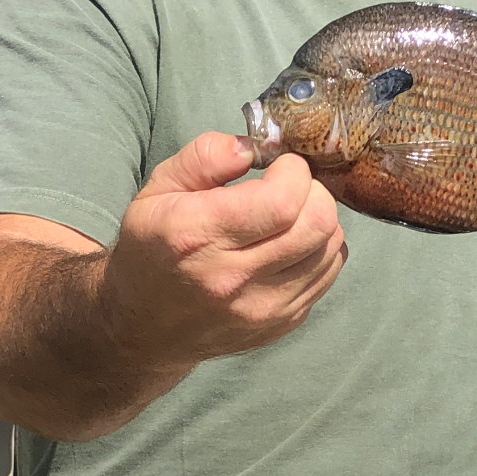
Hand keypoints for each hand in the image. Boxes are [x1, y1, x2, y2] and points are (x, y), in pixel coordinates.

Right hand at [100, 132, 346, 371]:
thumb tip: (251, 147)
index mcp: (198, 237)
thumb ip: (203, 158)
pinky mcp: (283, 323)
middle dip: (314, 191)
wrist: (145, 327)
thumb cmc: (153, 248)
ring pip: (331, 248)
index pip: (282, 201)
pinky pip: (328, 273)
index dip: (292, 172)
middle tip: (290, 187)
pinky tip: (291, 244)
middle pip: (318, 224)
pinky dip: (320, 250)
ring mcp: (263, 308)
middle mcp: (234, 279)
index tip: (278, 166)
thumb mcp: (157, 190)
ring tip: (291, 216)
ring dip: (320, 220)